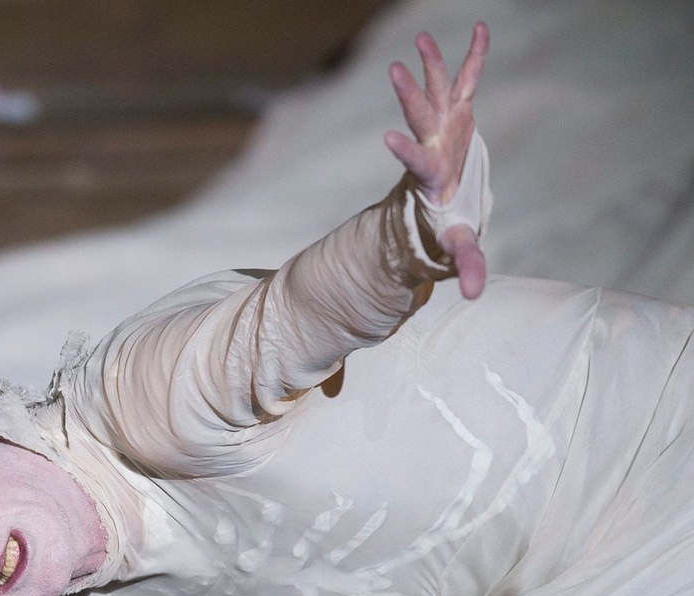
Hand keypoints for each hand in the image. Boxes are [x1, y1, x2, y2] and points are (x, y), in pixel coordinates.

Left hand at [385, 22, 488, 298]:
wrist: (436, 212)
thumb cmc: (444, 232)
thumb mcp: (455, 247)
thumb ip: (466, 265)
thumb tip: (473, 295)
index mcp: (431, 179)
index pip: (416, 164)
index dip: (405, 151)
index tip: (387, 136)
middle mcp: (433, 148)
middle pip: (420, 120)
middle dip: (410, 96)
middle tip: (395, 70)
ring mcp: (444, 131)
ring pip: (437, 94)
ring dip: (431, 67)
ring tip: (422, 38)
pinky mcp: (459, 119)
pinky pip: (468, 82)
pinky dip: (474, 58)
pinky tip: (479, 28)